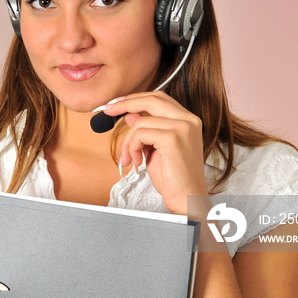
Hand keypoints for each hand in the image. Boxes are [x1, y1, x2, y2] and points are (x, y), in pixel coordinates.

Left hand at [101, 91, 207, 214]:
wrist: (186, 200)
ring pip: (140, 121)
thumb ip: (146, 128)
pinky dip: (132, 147)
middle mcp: (189, 120)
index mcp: (188, 120)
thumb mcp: (154, 148)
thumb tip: (130, 114)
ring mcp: (182, 127)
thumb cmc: (173, 178)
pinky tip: (136, 161)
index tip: (117, 104)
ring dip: (128, 141)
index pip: (159, 98)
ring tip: (130, 158)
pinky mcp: (173, 138)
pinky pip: (140, 133)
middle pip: (151, 99)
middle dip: (125, 103)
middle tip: (108, 111)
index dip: (136, 99)